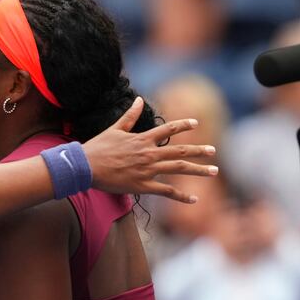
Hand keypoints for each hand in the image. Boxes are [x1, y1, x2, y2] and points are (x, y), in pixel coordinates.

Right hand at [82, 97, 217, 203]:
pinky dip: (181, 196)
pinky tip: (194, 199)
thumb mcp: (115, 128)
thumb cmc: (98, 148)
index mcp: (142, 139)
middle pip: (180, 151)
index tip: (195, 123)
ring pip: (178, 170)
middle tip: (213, 151)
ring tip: (214, 171)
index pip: (168, 129)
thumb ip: (130, 115)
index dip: (183, 125)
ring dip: (198, 170)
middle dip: (199, 151)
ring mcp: (147, 170)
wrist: (86, 166)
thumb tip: (139, 99)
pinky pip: (166, 191)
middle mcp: (149, 153)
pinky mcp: (142, 185)